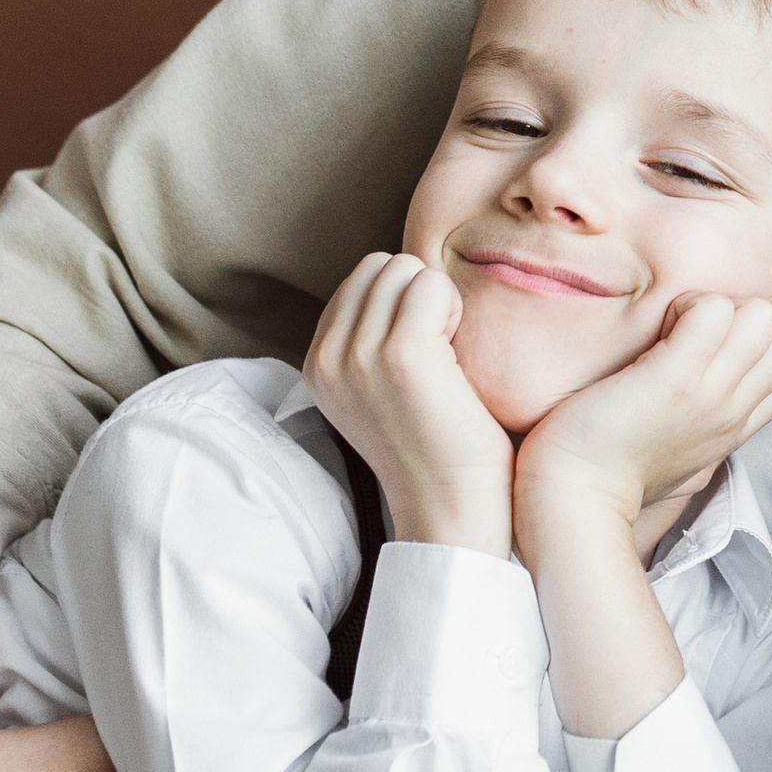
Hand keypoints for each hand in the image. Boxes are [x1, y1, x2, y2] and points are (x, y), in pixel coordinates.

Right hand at [306, 252, 513, 551]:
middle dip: (417, 294)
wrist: (450, 506)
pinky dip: (454, 310)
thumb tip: (393, 274)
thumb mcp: (374, 388)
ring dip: (438, 302)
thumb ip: (366, 337)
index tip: (419, 353)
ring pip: (406, 269)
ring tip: (444, 358)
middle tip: (437, 352)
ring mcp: (358, 355)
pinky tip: (454, 360)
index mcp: (317, 364)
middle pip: (382, 265)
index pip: (361, 277)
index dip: (401, 302)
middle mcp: (326, 357)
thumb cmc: (434, 443)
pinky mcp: (401, 354)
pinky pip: (432, 284)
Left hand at [513, 294, 771, 535]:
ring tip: (675, 330)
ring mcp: (712, 394)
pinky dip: (685, 305)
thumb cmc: (615, 471)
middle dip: (751, 314)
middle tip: (697, 334)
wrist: (575, 499)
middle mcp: (736, 409)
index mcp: (738, 425)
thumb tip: (725, 405)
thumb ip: (713, 424)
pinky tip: (657, 331)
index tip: (714, 347)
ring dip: (717, 304)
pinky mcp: (677, 378)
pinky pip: (712, 309)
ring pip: (763, 314)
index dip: (764, 338)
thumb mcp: (685, 453)